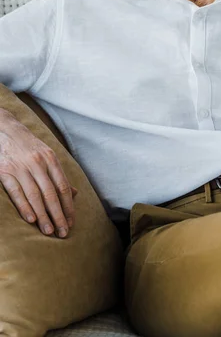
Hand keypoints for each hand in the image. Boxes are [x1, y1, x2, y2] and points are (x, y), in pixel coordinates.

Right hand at [0, 108, 77, 237]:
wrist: (5, 128)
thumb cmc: (28, 146)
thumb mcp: (47, 155)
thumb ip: (58, 175)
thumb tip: (74, 194)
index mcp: (50, 159)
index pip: (62, 187)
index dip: (68, 206)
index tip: (71, 222)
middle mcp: (38, 163)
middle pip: (51, 194)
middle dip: (58, 215)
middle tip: (63, 233)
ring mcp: (21, 167)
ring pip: (35, 195)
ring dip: (43, 216)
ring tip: (48, 231)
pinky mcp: (5, 171)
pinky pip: (16, 192)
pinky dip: (24, 206)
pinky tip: (31, 219)